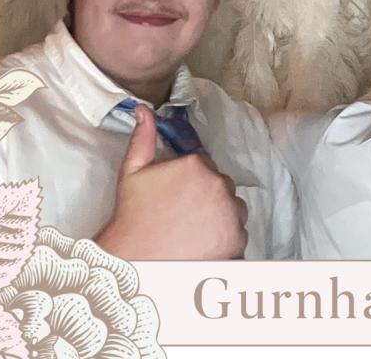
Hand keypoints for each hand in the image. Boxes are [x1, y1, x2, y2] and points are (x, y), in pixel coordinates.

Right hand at [95, 104, 248, 259]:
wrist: (133, 261)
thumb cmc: (132, 217)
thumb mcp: (133, 172)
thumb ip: (143, 138)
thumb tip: (143, 109)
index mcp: (198, 165)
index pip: (206, 169)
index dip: (192, 184)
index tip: (178, 199)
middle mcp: (219, 185)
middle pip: (222, 188)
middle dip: (208, 200)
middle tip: (184, 218)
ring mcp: (230, 213)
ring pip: (233, 211)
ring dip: (221, 219)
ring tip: (193, 233)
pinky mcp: (236, 241)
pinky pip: (238, 235)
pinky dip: (226, 240)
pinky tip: (203, 247)